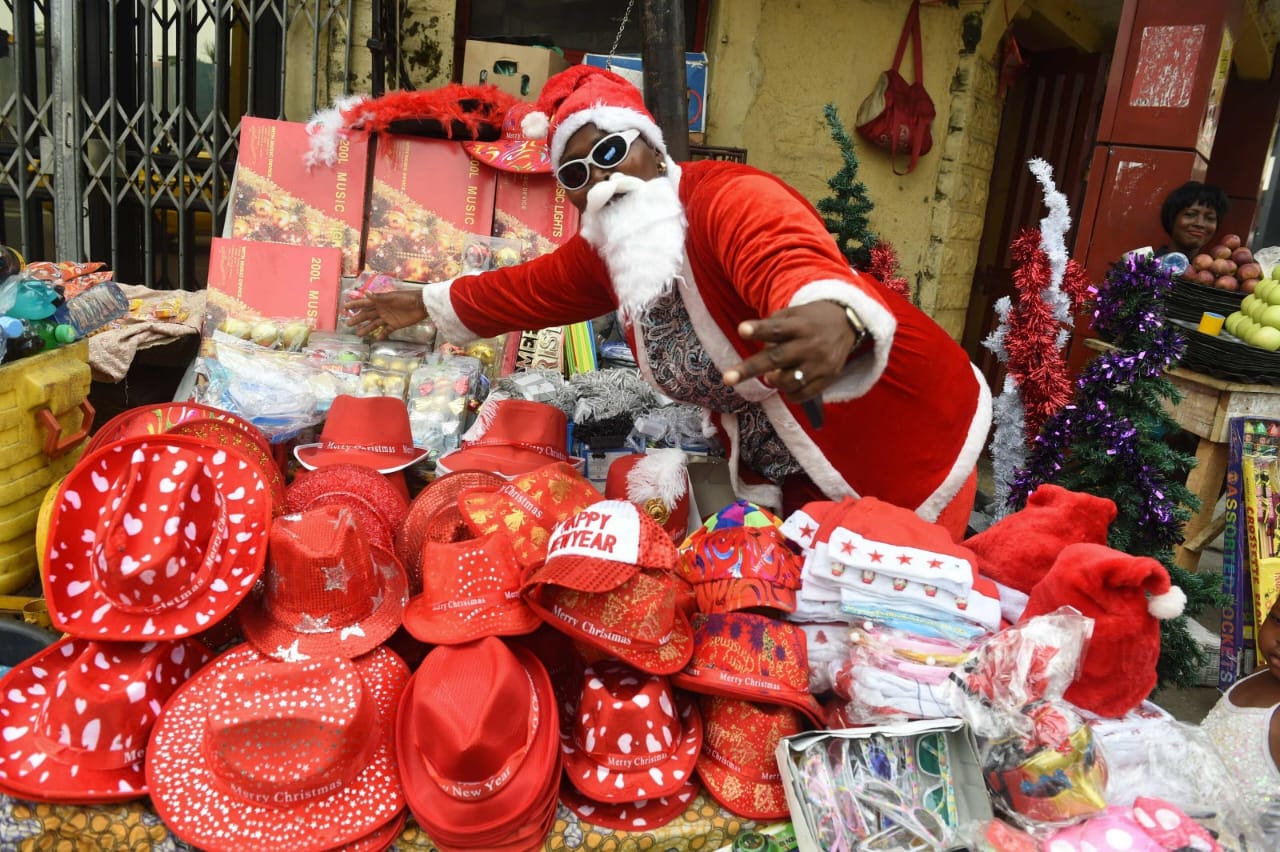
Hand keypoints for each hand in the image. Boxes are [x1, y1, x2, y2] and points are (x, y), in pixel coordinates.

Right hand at [344, 288, 427, 336]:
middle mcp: (382, 309)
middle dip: (357, 319)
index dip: (355, 304)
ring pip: (374, 324)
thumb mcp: (392, 298)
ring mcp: (388, 318)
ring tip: (358, 334)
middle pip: (367, 315)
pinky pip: (386, 330)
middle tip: (347, 324)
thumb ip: (379, 298)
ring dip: (366, 328)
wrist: (422, 304)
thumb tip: (365, 293)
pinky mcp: (395, 325)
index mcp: (380, 301)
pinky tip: (376, 339)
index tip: (345, 307)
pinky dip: (382, 334)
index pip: (364, 303)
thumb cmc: (407, 298)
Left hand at [722, 301, 857, 401]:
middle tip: (727, 378)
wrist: (848, 323)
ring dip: (773, 381)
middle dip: (750, 369)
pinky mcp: (827, 378)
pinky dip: (789, 393)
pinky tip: (786, 385)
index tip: (741, 330)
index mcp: (800, 325)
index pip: (776, 328)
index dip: (759, 329)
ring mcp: (820, 364)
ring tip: (771, 375)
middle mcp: (810, 345)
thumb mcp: (794, 314)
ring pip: (788, 381)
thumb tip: (758, 346)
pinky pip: (801, 394)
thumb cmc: (810, 319)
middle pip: (776, 358)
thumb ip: (773, 325)